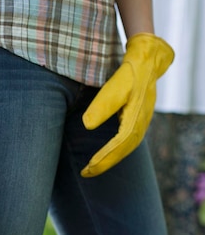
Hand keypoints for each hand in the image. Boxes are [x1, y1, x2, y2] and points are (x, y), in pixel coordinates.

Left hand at [81, 33, 173, 176]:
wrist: (147, 61)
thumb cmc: (130, 74)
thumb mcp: (115, 86)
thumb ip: (102, 105)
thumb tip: (87, 125)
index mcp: (135, 119)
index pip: (118, 145)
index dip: (103, 158)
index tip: (88, 168)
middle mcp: (140, 125)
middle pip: (122, 151)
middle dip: (104, 164)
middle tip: (86, 173)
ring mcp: (141, 124)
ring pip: (126, 149)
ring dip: (110, 160)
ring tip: (92, 169)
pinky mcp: (139, 121)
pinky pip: (127, 143)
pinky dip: (116, 152)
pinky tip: (106, 155)